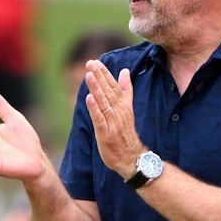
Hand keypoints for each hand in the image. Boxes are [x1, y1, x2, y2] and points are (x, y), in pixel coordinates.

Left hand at [84, 61, 145, 176]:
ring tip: (89, 75)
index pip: (113, 86)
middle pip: (108, 92)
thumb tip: (124, 71)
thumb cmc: (126, 134)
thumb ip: (125, 90)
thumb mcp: (127, 109)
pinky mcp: (106, 134)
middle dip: (99, 77)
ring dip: (96, 88)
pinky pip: (100, 119)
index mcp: (123, 105)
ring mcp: (112, 123)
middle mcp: (119, 112)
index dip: (104, 74)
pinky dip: (94, 108)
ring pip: (104, 103)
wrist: (132, 158)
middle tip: (90, 63)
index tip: (96, 62)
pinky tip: (89, 98)